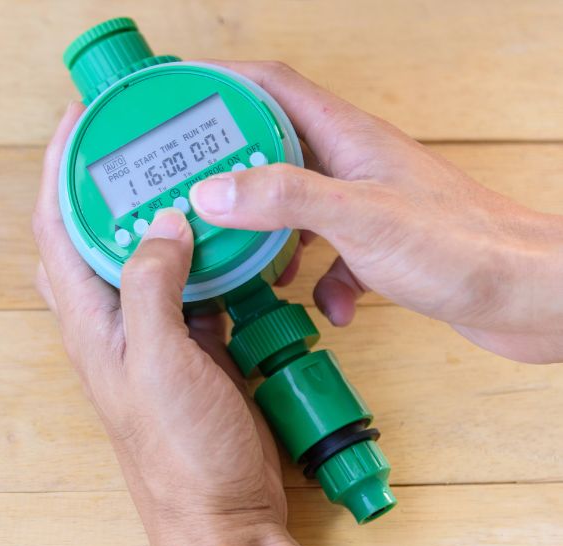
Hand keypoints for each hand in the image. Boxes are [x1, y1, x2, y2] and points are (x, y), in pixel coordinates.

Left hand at [33, 103, 347, 545]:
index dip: (59, 172)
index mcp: (91, 325)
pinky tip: (229, 243)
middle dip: (103, 188)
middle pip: (91, 239)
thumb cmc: (181, 457)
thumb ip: (151, 288)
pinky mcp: (192, 349)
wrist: (222, 516)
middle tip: (133, 145)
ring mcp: (153, 336)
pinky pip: (191, 288)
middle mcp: (113, 326)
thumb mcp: (158, 363)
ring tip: (185, 181)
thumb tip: (161, 224)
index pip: (57, 230)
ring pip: (144, 260)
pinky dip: (204, 260)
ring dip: (158, 221)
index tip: (78, 124)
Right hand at [191, 61, 562, 363]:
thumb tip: (213, 191)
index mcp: (347, 136)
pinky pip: (324, 253)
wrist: (527, 295)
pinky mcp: (375, 243)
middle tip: (189, 190)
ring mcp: (363, 201)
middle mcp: (351, 162)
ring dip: (264, 230)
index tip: (176, 97)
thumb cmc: (464, 247)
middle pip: (271, 145)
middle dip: (227, 167)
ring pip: (291, 203)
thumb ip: (285, 200)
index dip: (220, 83)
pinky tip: (325, 303)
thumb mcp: (361, 219)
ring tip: (243, 256)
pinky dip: (314, 279)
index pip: (270, 86)